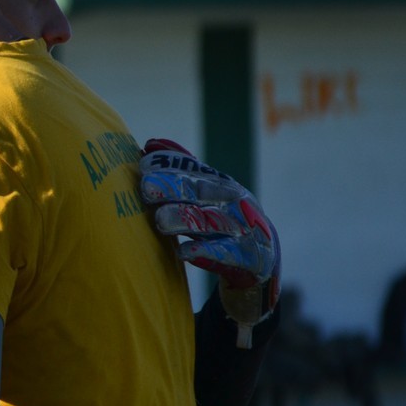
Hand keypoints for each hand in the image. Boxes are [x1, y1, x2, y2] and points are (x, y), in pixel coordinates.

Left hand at [139, 138, 280, 346]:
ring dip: (185, 220)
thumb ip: (181, 171)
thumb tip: (151, 143)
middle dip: (174, 188)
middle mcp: (234, 203)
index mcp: (222, 185)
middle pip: (201, 193)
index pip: (194, 172)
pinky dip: (206, 253)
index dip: (170, 167)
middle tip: (147, 188)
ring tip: (160, 221)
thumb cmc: (222, 224)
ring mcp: (244, 230)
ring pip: (211, 223)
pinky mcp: (250, 258)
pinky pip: (227, 255)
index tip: (144, 166)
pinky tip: (184, 253)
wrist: (261, 262)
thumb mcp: (205, 196)